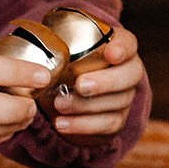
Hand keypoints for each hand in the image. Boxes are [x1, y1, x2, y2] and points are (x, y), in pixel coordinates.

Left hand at [48, 23, 142, 137]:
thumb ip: (57, 42)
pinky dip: (82, 125)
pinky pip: (107, 124)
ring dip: (86, 105)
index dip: (123, 48)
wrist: (65, 95)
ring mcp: (125, 98)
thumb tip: (38, 44)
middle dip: (106, 81)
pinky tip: (62, 123)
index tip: (110, 53)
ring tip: (59, 104)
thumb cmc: (65, 64)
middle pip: (130, 75)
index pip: (129, 44)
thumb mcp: (62, 49)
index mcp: (119, 48)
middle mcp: (128, 72)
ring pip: (117, 102)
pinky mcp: (117, 120)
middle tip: (79, 85)